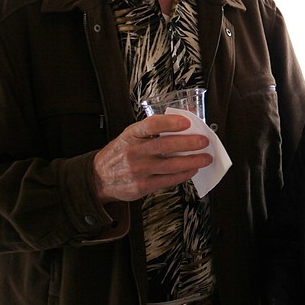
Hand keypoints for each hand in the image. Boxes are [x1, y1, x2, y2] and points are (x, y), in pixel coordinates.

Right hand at [92, 115, 211, 202]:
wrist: (99, 178)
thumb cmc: (121, 152)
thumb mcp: (131, 135)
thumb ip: (154, 129)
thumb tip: (185, 118)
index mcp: (131, 134)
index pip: (151, 125)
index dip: (170, 122)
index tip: (187, 122)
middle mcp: (134, 152)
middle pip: (165, 146)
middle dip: (189, 143)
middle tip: (204, 141)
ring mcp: (138, 170)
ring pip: (171, 165)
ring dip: (192, 161)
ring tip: (206, 158)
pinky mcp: (142, 186)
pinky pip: (168, 180)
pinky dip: (183, 174)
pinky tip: (192, 169)